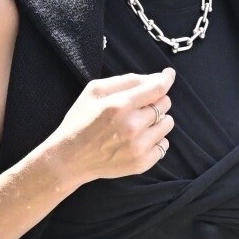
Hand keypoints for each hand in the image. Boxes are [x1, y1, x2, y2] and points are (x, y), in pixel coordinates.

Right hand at [53, 66, 175, 182]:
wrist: (70, 159)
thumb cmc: (80, 121)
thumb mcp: (94, 91)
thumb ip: (126, 80)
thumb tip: (155, 77)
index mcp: (120, 105)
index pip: (157, 88)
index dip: (165, 79)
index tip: (168, 75)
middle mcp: (132, 126)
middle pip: (164, 104)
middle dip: (155, 101)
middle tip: (138, 106)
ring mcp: (138, 146)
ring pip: (167, 124)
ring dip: (157, 121)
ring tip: (138, 124)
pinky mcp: (141, 163)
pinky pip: (164, 145)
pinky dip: (156, 140)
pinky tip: (138, 139)